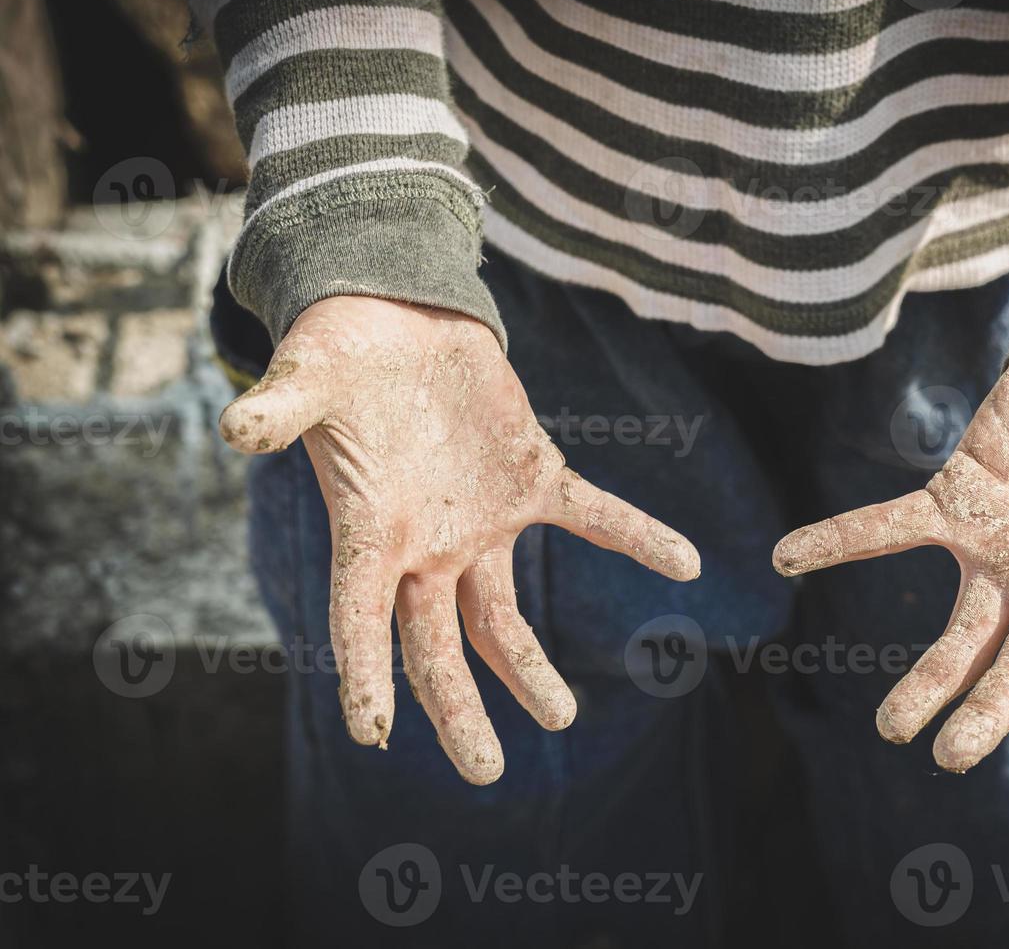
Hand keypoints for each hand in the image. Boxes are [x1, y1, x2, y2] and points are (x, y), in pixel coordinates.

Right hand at [219, 296, 699, 783]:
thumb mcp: (307, 373)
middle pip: (439, 644)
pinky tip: (687, 564)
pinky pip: (592, 516)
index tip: (374, 732)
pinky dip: (637, 536)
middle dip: (460, 707)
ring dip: (531, 664)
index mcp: (368, 530)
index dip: (364, 672)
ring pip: (505, 612)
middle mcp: (425, 544)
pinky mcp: (532, 478)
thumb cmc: (340, 353)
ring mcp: (481, 519)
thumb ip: (283, 405)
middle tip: (485, 770)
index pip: (359, 618)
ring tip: (562, 718)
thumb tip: (240, 425)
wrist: (397, 319)